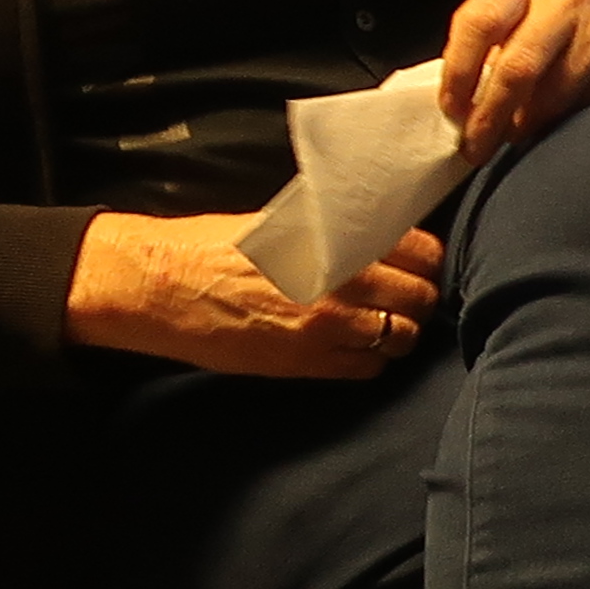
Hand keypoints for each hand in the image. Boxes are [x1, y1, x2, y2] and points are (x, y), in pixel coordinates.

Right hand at [67, 211, 442, 379]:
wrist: (162, 285)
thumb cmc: (215, 246)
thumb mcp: (284, 220)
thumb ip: (337, 228)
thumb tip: (380, 230)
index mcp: (338, 239)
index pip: (423, 253)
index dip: (427, 261)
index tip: (420, 264)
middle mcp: (341, 282)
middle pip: (420, 298)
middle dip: (418, 298)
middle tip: (405, 297)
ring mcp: (327, 327)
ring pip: (401, 338)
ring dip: (400, 332)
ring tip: (383, 323)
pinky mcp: (307, 362)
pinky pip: (368, 369)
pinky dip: (372, 360)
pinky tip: (356, 347)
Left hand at [441, 0, 589, 158]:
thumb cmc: (564, 36)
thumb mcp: (524, 22)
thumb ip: (489, 49)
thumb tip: (453, 107)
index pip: (478, 22)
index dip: (458, 72)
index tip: (451, 111)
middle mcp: (562, 1)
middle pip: (516, 65)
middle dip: (489, 115)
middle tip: (476, 148)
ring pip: (551, 94)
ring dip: (525, 127)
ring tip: (513, 142)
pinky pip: (584, 107)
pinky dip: (561, 127)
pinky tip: (552, 133)